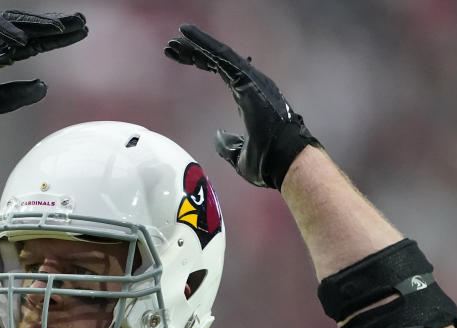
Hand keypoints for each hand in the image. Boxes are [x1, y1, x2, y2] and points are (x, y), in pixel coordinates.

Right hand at [0, 10, 87, 120]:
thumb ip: (14, 97)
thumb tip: (44, 88)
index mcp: (0, 54)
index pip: (35, 44)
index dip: (58, 39)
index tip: (81, 34)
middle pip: (31, 29)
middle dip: (56, 25)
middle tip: (82, 22)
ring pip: (14, 22)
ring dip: (37, 24)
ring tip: (60, 27)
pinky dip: (5, 30)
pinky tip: (23, 38)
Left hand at [165, 25, 320, 188]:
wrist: (285, 164)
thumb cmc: (268, 164)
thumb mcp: (239, 157)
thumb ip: (228, 145)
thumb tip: (219, 136)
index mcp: (248, 97)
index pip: (220, 72)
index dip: (200, 62)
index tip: (179, 57)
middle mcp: (251, 83)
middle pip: (217, 60)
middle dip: (194, 51)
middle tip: (171, 45)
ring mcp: (251, 80)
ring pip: (219, 54)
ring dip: (197, 44)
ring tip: (177, 34)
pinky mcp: (247, 80)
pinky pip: (223, 57)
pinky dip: (204, 45)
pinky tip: (188, 35)